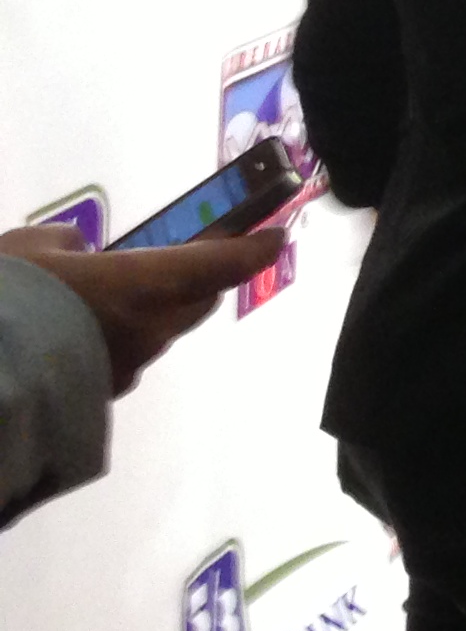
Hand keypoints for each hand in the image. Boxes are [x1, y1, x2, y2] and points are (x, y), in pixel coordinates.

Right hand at [1, 223, 289, 394]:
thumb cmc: (14, 298)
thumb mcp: (32, 248)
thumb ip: (66, 244)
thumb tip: (80, 252)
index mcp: (146, 284)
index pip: (219, 264)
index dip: (252, 249)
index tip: (275, 236)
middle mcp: (151, 328)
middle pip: (196, 300)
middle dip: (201, 279)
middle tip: (189, 259)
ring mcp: (128, 366)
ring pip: (158, 332)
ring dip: (149, 312)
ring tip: (108, 297)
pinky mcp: (101, 395)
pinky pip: (122, 357)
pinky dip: (114, 340)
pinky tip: (78, 334)